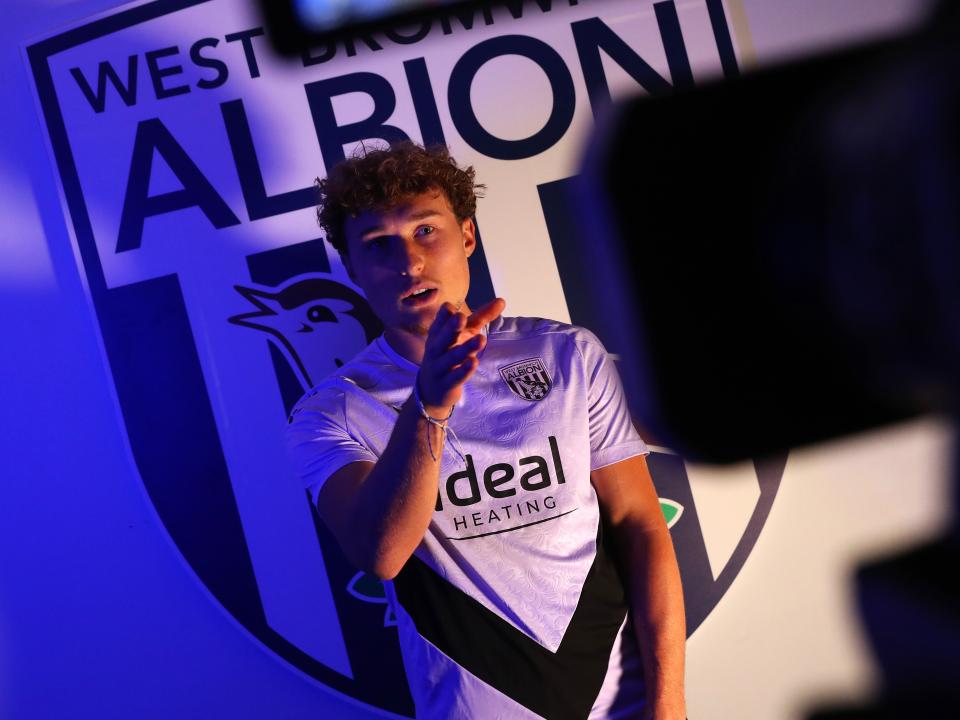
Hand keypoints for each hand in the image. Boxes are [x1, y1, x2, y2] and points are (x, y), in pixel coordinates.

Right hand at [418, 298, 504, 413]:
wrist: (431, 390)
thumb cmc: (450, 354)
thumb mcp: (464, 334)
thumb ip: (481, 317)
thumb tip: (502, 300)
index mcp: (438, 335)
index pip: (439, 323)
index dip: (443, 316)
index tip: (449, 307)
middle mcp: (436, 350)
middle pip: (443, 338)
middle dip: (451, 328)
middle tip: (460, 317)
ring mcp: (439, 368)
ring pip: (452, 357)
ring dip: (465, 349)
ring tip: (481, 339)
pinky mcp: (446, 384)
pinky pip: (455, 377)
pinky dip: (463, 371)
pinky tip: (474, 363)